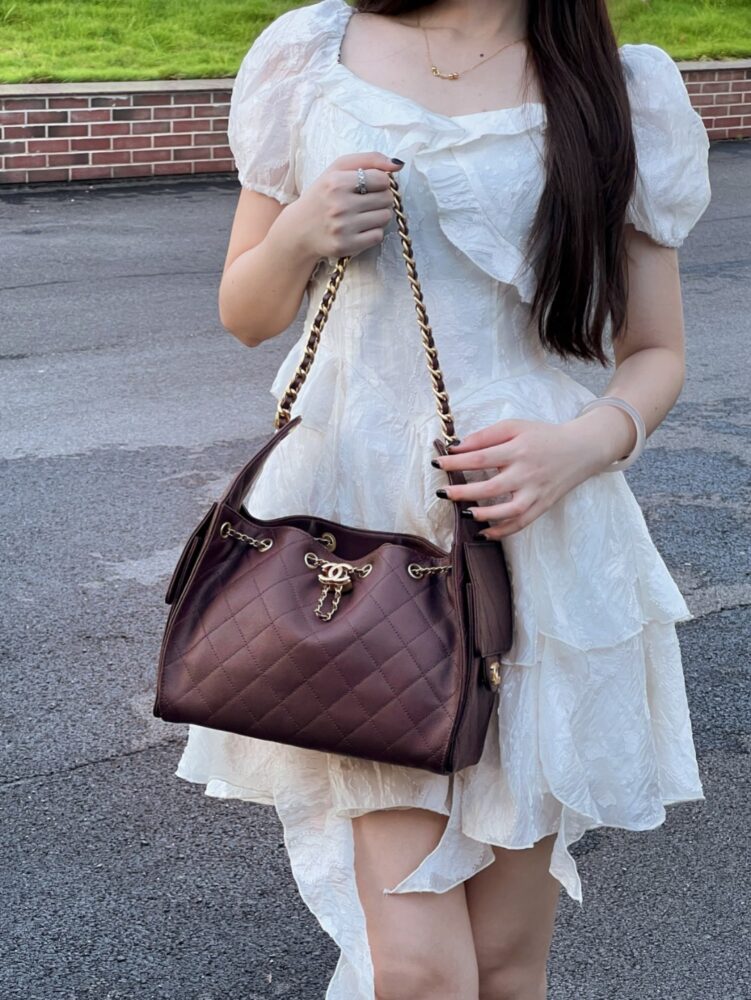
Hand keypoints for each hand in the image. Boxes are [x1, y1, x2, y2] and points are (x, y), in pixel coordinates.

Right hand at [293, 152, 403, 260]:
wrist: (299, 229)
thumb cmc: (322, 196)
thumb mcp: (337, 169)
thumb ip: (368, 160)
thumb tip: (398, 165)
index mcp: (336, 182)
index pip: (381, 179)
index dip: (381, 182)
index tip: (370, 186)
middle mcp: (340, 205)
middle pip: (386, 198)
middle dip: (381, 198)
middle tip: (366, 201)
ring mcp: (343, 228)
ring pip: (385, 217)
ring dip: (379, 215)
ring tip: (362, 215)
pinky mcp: (346, 246)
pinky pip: (377, 236)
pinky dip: (373, 232)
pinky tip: (359, 229)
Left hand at [433, 417, 612, 538]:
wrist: (581, 449)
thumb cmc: (543, 436)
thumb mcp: (515, 427)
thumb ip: (486, 436)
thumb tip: (458, 447)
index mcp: (518, 450)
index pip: (480, 458)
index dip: (456, 462)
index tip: (437, 463)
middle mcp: (527, 473)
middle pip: (491, 487)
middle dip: (463, 492)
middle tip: (441, 493)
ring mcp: (536, 492)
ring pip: (508, 511)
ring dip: (485, 515)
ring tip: (464, 514)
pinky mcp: (543, 505)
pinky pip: (522, 523)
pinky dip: (503, 531)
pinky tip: (485, 532)